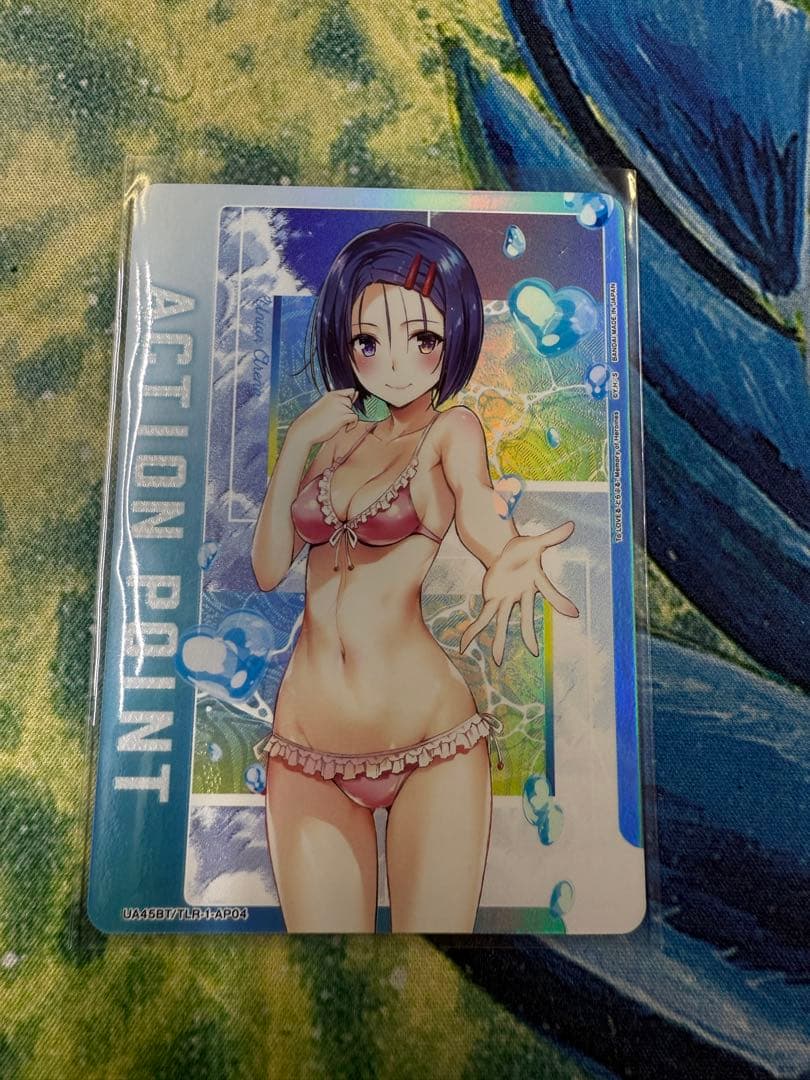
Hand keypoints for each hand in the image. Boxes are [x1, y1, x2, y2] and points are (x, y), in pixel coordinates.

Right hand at [291, 389, 358, 445]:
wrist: (304, 430)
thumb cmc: (314, 420)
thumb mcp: (326, 406)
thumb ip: (340, 400)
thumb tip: (357, 393)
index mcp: (331, 394)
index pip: (350, 391)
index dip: (350, 401)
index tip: (342, 410)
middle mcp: (336, 398)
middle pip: (351, 403)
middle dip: (346, 411)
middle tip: (335, 420)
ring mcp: (339, 407)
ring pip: (352, 411)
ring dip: (348, 419)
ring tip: (338, 425)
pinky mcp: (342, 417)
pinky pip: (355, 418)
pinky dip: (352, 425)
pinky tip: (345, 429)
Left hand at [460, 522, 578, 665]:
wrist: (504, 552)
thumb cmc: (522, 548)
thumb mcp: (535, 541)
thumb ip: (552, 536)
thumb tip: (571, 526)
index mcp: (534, 582)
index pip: (549, 592)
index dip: (560, 601)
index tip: (574, 612)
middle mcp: (522, 595)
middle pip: (526, 616)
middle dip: (528, 633)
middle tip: (535, 652)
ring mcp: (507, 599)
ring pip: (502, 622)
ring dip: (499, 641)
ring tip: (498, 661)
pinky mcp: (492, 600)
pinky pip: (483, 617)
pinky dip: (474, 629)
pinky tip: (464, 645)